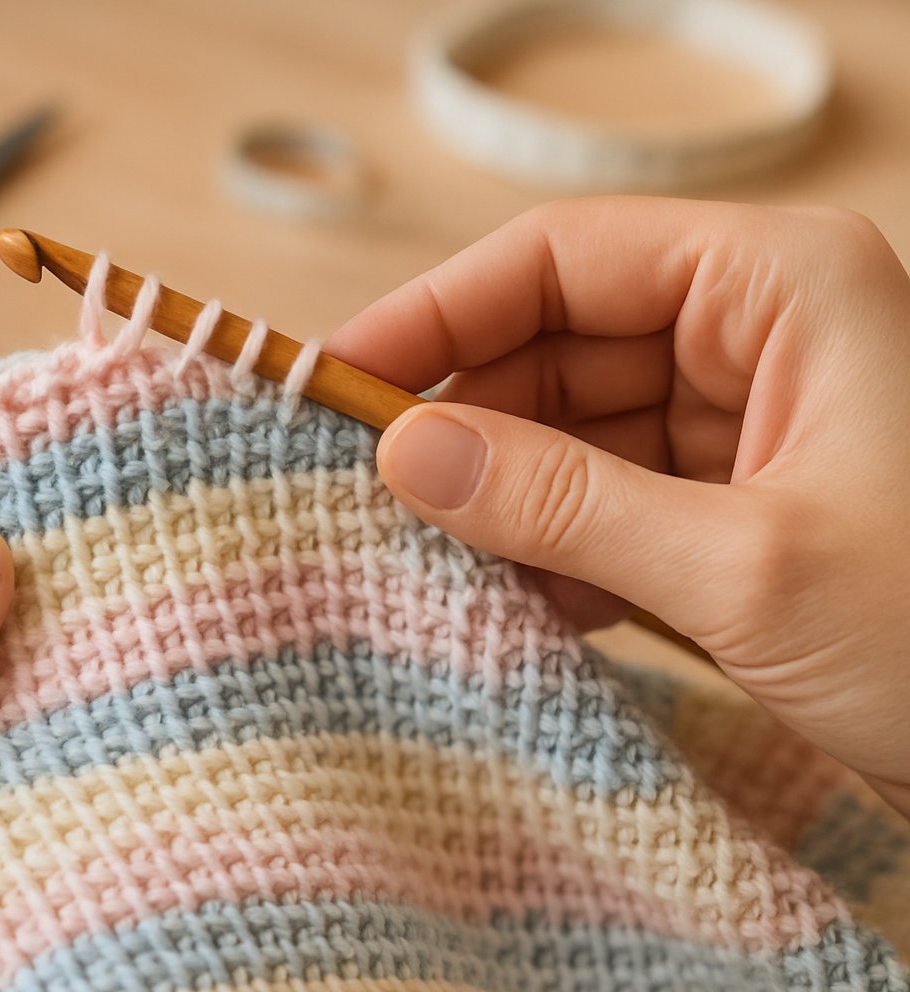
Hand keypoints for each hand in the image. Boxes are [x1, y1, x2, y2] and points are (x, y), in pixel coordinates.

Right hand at [328, 197, 909, 816]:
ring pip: (575, 431)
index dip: (436, 314)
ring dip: (505, 500)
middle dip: (467, 425)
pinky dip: (556, 549)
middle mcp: (763, 333)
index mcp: (784, 286)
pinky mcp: (740, 503)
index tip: (335, 382)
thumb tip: (407, 456)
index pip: (561, 260)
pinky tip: (517, 603)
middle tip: (370, 499)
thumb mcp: (744, 567)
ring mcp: (752, 420)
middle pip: (557, 346)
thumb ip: (562, 504)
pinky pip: (611, 499)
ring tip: (432, 564)